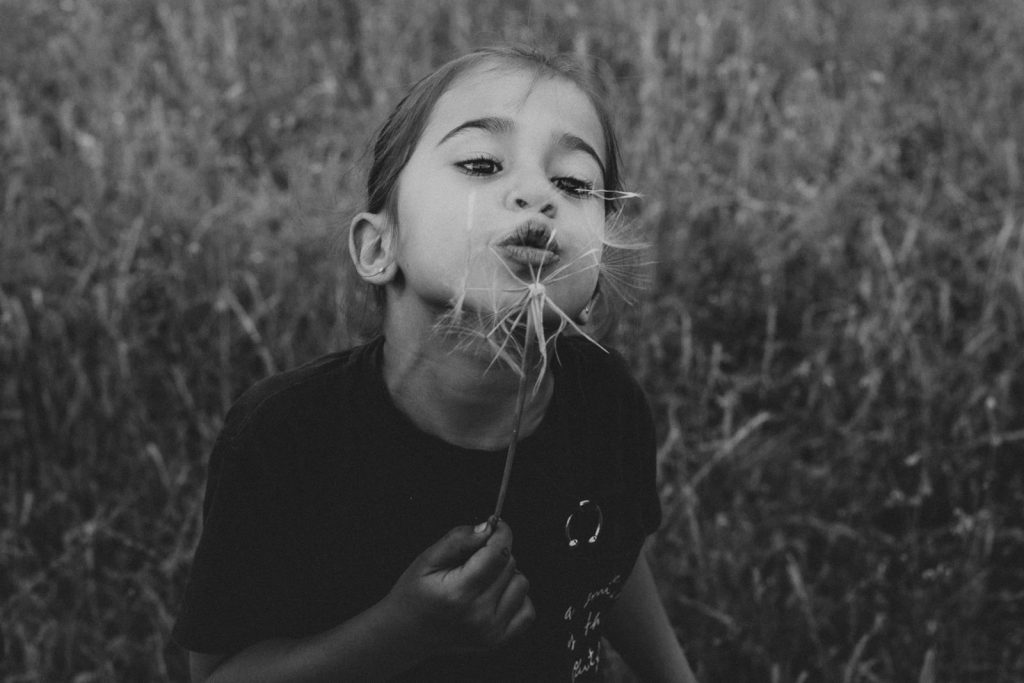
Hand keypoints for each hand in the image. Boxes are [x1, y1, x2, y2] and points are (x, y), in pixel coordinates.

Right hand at [383, 519, 534, 653]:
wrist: (407, 633)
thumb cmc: (414, 593)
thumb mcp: (428, 558)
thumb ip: (459, 540)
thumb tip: (488, 527)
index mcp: (459, 593)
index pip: (498, 553)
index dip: (501, 533)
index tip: (496, 526)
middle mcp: (478, 615)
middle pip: (510, 565)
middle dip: (496, 553)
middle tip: (474, 560)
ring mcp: (491, 631)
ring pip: (522, 584)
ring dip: (507, 575)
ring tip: (483, 579)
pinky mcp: (498, 641)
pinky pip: (528, 610)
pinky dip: (516, 598)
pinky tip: (495, 596)